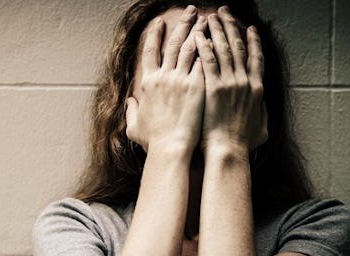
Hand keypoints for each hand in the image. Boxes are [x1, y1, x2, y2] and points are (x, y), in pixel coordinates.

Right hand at [126, 6, 206, 156]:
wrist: (171, 148)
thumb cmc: (154, 141)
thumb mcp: (134, 126)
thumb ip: (131, 111)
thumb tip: (130, 102)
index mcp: (148, 83)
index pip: (150, 51)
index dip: (155, 34)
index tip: (160, 22)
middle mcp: (164, 76)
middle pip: (173, 43)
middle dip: (182, 23)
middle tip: (191, 11)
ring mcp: (181, 80)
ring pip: (191, 47)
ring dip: (199, 31)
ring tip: (207, 19)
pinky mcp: (197, 86)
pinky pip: (205, 62)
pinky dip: (211, 50)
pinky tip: (219, 41)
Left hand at [195, 6, 267, 151]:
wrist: (227, 151)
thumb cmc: (242, 145)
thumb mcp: (261, 128)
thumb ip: (261, 113)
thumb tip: (262, 107)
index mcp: (257, 89)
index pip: (256, 57)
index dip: (253, 40)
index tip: (249, 28)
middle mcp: (245, 81)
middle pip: (239, 47)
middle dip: (231, 27)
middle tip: (224, 13)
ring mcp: (230, 83)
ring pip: (223, 49)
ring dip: (217, 30)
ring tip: (210, 16)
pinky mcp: (213, 88)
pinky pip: (208, 61)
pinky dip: (204, 46)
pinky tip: (198, 35)